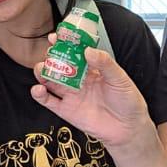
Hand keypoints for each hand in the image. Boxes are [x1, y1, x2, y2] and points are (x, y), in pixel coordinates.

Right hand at [32, 46, 151, 152]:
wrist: (128, 129)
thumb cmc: (128, 102)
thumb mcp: (120, 78)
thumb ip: (105, 63)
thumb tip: (88, 50)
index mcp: (91, 69)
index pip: (74, 53)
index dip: (64, 44)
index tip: (57, 37)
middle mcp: (78, 80)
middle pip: (59, 65)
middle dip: (51, 57)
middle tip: (49, 53)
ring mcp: (71, 95)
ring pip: (50, 81)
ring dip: (42, 73)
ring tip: (41, 68)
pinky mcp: (66, 110)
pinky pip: (48, 101)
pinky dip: (39, 95)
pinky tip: (38, 89)